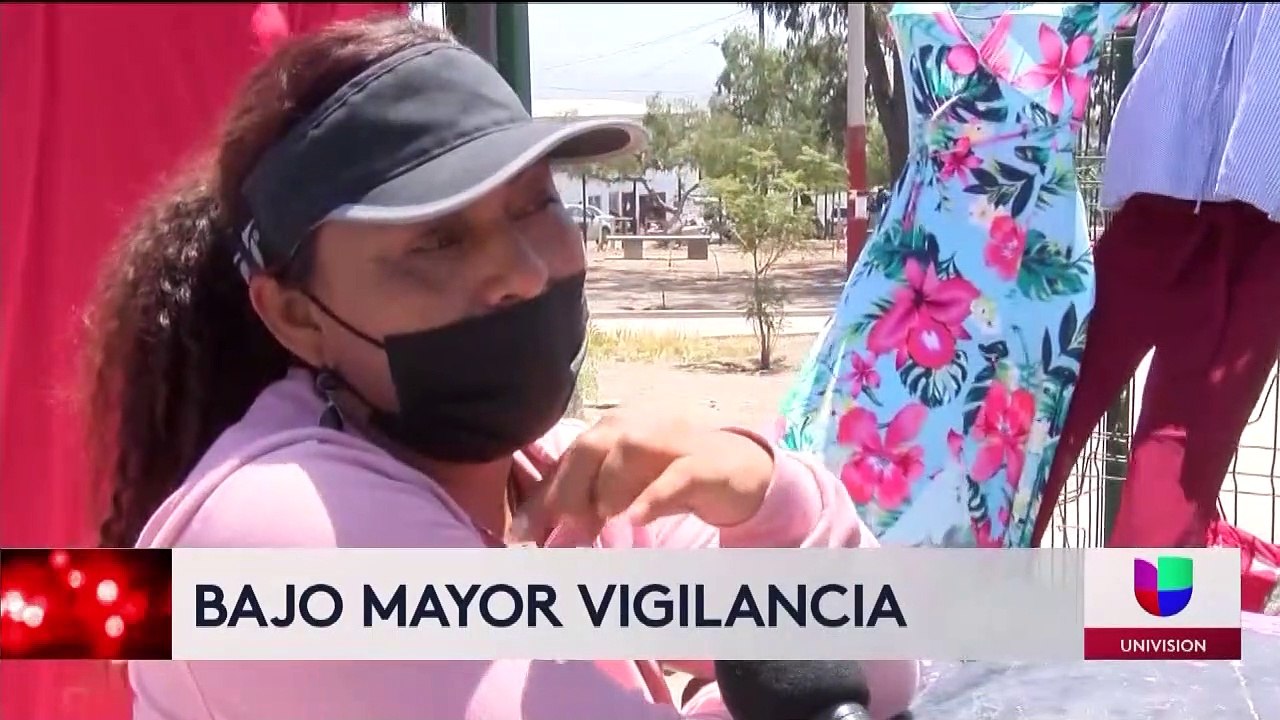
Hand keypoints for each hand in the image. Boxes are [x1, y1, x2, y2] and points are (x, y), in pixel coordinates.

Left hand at [517, 413, 774, 537]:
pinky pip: (677, 476)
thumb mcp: (623, 487)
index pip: (568, 459)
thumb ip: (583, 502)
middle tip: (563, 526)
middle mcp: (640, 425)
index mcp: (613, 428)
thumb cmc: (670, 479)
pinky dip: (654, 496)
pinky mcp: (707, 464)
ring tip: (602, 520)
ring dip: (609, 488)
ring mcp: (676, 441)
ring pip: (631, 452)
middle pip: (592, 446)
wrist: (741, 470)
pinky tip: (636, 518)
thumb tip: (533, 534)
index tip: (519, 538)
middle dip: (569, 488)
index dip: (542, 497)